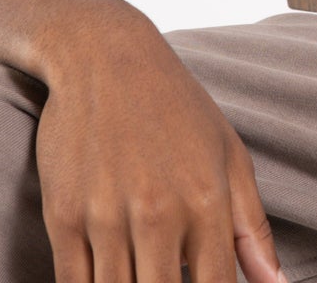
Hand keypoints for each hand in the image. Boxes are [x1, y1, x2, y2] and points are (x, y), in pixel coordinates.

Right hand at [34, 22, 283, 282]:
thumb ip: (253, 229)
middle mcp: (157, 213)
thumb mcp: (229, 155)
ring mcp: (106, 218)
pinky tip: (109, 277)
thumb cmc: (177, 108)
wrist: (105, 56)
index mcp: (207, 200)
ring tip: (143, 272)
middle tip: (169, 277)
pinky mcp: (63, 218)